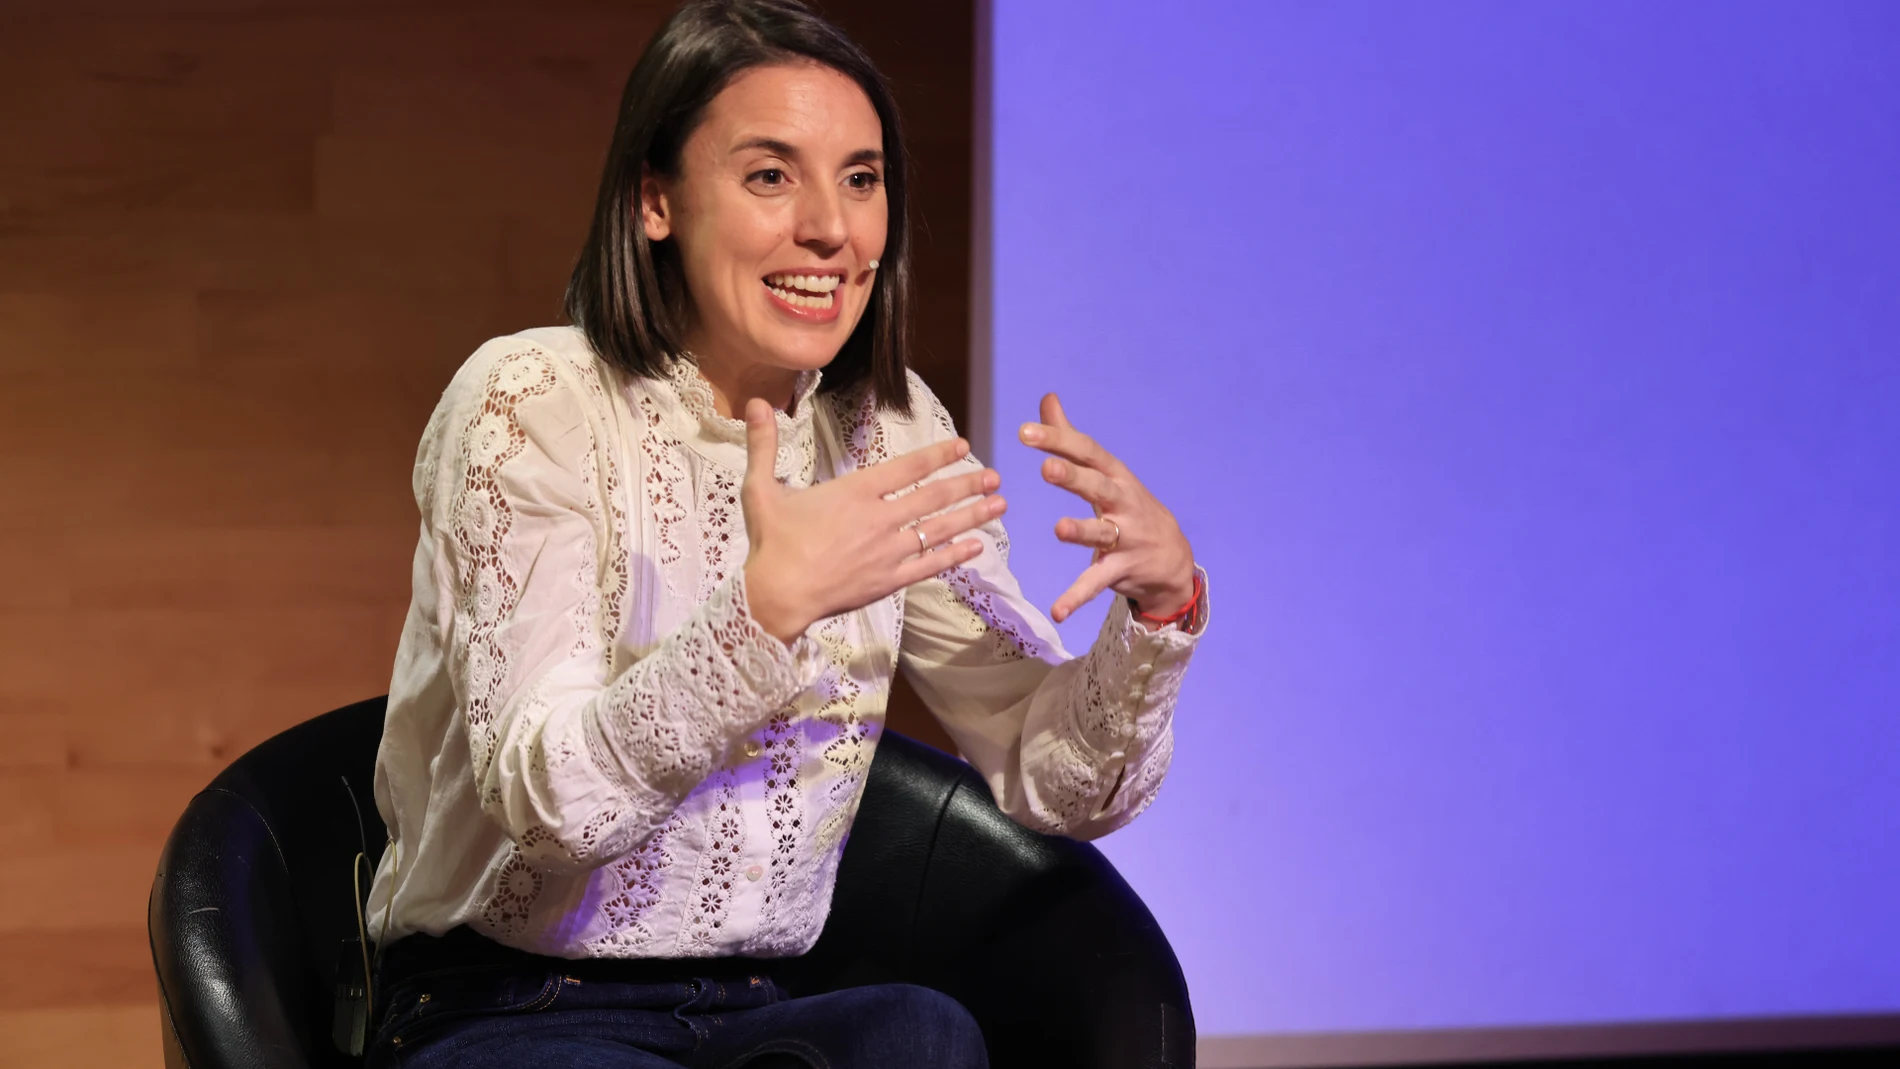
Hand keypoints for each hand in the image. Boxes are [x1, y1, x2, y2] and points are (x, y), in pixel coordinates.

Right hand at [741, 398, 1005, 642]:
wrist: (776, 596)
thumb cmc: (770, 543)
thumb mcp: (761, 489)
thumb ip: (763, 445)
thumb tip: (754, 402)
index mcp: (853, 493)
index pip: (906, 468)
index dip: (938, 455)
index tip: (963, 447)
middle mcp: (878, 519)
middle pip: (932, 497)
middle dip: (967, 484)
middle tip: (996, 476)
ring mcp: (887, 551)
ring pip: (939, 529)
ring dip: (972, 516)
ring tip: (999, 505)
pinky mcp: (889, 580)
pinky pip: (930, 564)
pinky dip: (956, 555)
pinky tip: (977, 547)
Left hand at [1020, 393, 1195, 623]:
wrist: (1174, 558)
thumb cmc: (1129, 507)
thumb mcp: (1106, 472)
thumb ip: (1071, 437)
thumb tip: (1047, 398)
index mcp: (1114, 475)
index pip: (1085, 452)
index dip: (1058, 440)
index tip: (1025, 432)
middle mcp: (1122, 502)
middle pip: (1097, 486)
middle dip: (1074, 478)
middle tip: (1047, 468)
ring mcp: (1125, 537)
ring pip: (1101, 533)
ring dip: (1082, 532)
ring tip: (1059, 530)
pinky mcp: (1122, 569)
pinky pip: (1096, 582)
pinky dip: (1076, 597)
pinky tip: (1057, 611)